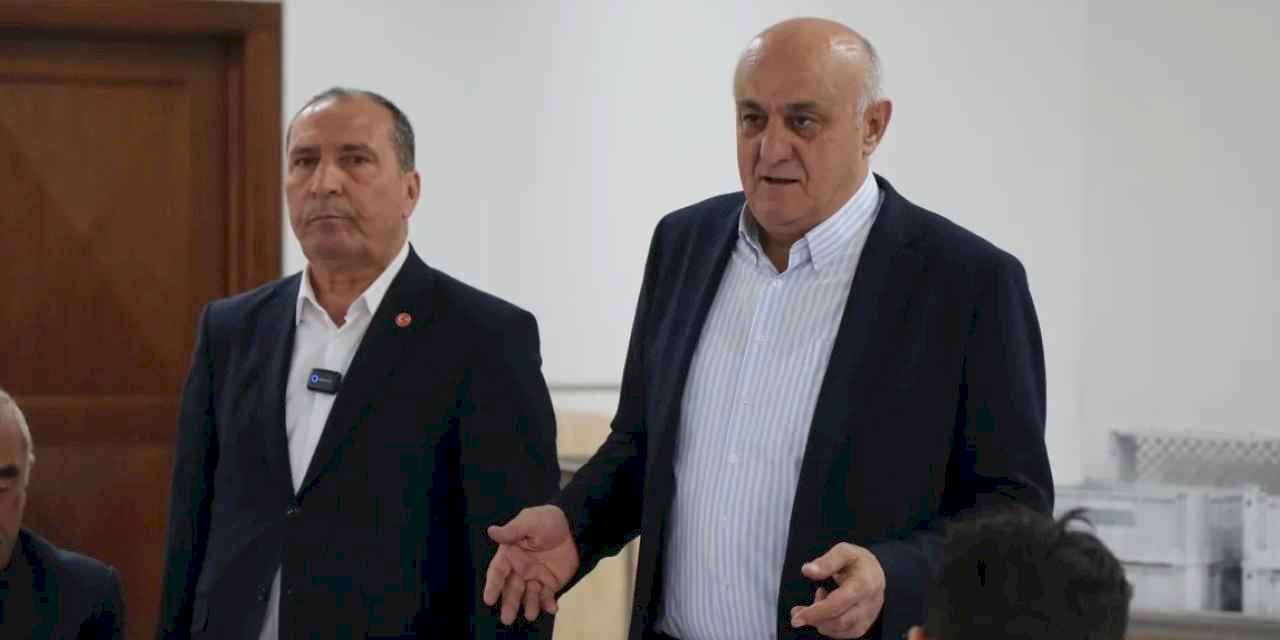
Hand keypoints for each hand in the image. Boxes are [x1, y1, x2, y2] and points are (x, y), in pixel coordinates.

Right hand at [483, 505, 580, 624]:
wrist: (574, 526)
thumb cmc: (547, 520)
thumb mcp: (530, 521)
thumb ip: (512, 530)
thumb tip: (492, 531)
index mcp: (510, 554)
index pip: (498, 572)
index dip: (493, 585)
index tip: (489, 599)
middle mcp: (520, 569)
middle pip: (511, 589)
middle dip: (509, 603)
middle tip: (507, 618)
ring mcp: (535, 577)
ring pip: (528, 595)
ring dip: (528, 605)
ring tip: (531, 614)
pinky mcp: (550, 583)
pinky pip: (547, 596)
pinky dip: (548, 604)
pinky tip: (552, 608)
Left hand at [789, 542, 885, 637]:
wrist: (876, 572)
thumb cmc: (858, 561)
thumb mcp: (844, 551)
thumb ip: (826, 561)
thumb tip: (808, 571)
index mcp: (863, 583)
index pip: (839, 603)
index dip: (816, 612)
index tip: (797, 616)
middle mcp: (868, 603)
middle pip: (839, 621)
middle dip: (814, 619)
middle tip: (796, 612)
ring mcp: (868, 616)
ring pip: (840, 629)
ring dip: (819, 622)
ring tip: (811, 605)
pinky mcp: (864, 625)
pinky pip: (843, 633)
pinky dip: (828, 626)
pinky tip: (823, 611)